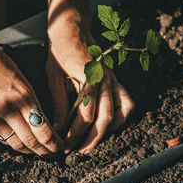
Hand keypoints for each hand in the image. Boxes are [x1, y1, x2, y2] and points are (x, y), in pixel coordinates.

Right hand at [0, 46, 63, 154]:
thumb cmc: (1, 65)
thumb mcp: (23, 81)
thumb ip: (33, 104)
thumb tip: (43, 127)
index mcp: (23, 94)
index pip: (43, 129)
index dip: (54, 143)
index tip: (60, 147)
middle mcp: (7, 107)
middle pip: (30, 141)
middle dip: (44, 151)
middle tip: (53, 155)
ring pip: (15, 144)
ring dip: (29, 151)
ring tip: (38, 152)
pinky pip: (1, 139)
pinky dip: (12, 142)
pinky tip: (20, 143)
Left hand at [47, 31, 134, 153]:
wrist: (72, 31)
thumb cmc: (60, 52)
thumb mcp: (54, 79)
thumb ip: (60, 105)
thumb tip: (58, 129)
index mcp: (88, 78)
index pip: (85, 115)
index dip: (74, 134)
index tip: (64, 145)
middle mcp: (105, 80)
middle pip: (105, 118)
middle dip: (91, 139)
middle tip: (78, 152)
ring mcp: (114, 80)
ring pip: (121, 112)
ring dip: (108, 131)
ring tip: (92, 141)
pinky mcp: (116, 80)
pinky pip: (127, 102)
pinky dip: (121, 117)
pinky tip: (107, 125)